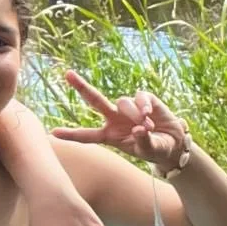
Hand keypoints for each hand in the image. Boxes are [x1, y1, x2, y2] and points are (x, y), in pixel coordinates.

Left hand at [53, 70, 189, 172]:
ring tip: (146, 126)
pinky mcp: (144, 99)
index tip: (52, 133)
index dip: (71, 135)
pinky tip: (149, 114)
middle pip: (95, 100)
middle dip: (81, 86)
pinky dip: (143, 105)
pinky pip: (139, 97)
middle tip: (67, 74)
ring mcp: (128, 108)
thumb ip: (143, 142)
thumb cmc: (156, 149)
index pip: (87, 135)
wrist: (174, 144)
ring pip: (123, 102)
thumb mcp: (149, 151)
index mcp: (110, 135)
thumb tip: (138, 129)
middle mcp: (115, 118)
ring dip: (134, 114)